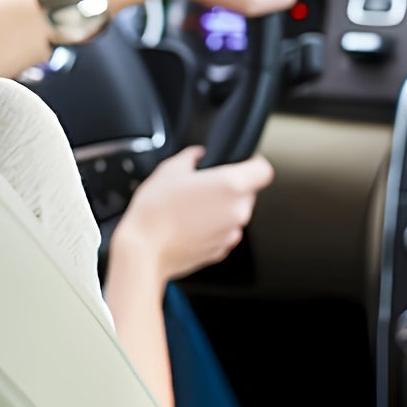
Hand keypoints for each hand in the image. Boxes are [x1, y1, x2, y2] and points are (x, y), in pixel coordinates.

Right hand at [113, 146, 274, 281]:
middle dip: (231, 186)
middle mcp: (238, 210)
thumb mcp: (170, 170)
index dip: (254, 163)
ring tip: (193, 206)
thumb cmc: (155, 211)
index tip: (243, 161)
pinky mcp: (221, 250)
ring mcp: (231, 232)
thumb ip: (191, 156)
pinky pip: (225, 231)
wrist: (143, 251)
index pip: (264, 170)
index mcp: (231, 185)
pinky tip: (191, 224)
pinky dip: (214, 226)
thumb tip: (197, 154)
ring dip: (222, 207)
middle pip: (248, 191)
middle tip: (205, 185)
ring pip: (236, 212)